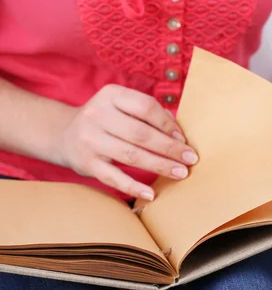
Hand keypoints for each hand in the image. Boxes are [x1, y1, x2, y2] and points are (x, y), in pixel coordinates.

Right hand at [53, 85, 197, 199]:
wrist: (63, 135)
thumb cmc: (107, 120)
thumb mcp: (122, 106)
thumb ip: (150, 115)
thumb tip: (179, 135)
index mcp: (111, 95)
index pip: (146, 107)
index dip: (168, 124)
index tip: (184, 139)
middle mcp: (98, 114)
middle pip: (142, 133)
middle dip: (170, 148)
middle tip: (190, 159)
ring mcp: (90, 139)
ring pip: (132, 155)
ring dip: (160, 166)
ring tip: (181, 173)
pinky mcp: (86, 163)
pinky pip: (114, 177)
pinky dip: (134, 187)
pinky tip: (152, 194)